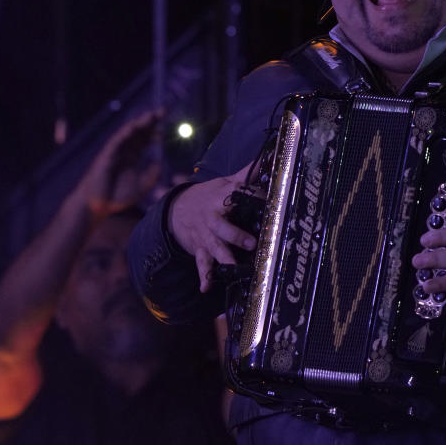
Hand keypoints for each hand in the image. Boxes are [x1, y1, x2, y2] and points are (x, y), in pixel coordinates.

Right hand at [78, 109, 163, 214]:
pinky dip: (124, 134)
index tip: (166, 127)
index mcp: (133, 156)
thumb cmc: (118, 198)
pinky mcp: (106, 156)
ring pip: (128, 133)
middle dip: (150, 121)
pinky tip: (133, 128)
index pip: (146, 139)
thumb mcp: (141, 187)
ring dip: (138, 123)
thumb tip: (160, 163)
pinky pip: (115, 142)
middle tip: (162, 110)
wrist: (98, 206)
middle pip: (139, 132)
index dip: (156, 132)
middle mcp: (125, 151)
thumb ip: (151, 176)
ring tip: (150, 115)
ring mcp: (115, 152)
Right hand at [168, 165, 257, 291]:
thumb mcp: (224, 183)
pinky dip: (203, 276)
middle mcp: (212, 218)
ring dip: (224, 258)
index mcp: (220, 198)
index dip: (252, 197)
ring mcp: (205, 235)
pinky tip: (206, 287)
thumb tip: (268, 157)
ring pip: (214, 247)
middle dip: (235, 235)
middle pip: (222, 227)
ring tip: (234, 268)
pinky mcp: (199, 249)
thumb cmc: (208, 196)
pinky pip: (201, 264)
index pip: (237, 195)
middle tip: (252, 242)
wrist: (176, 210)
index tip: (269, 200)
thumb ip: (246, 174)